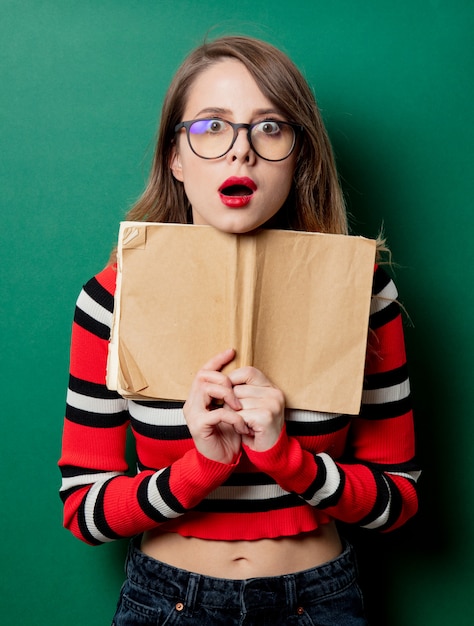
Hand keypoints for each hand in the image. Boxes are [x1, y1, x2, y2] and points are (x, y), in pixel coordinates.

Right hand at [183, 349, 248, 463]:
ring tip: (240, 407)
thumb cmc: (228, 435)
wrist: (221, 461)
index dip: (216, 360)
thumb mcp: (231, 410)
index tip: (231, 352)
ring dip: (228, 395)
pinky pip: (218, 413)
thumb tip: (241, 376)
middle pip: (203, 377)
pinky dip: (234, 417)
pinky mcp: (198, 426)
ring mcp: (192, 415)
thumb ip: (230, 395)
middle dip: (223, 379)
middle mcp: (191, 404)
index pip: (203, 372)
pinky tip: (242, 425)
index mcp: (198, 398)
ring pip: (207, 390)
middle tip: (237, 390)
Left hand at [227, 366, 284, 451]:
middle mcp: (274, 393)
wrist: (270, 452)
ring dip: (234, 416)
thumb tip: (220, 379)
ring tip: (244, 424)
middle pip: (238, 389)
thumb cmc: (256, 428)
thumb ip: (242, 390)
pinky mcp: (266, 416)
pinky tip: (245, 430)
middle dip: (231, 404)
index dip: (234, 380)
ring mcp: (272, 404)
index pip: (248, 371)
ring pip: (236, 403)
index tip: (227, 392)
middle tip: (239, 416)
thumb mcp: (251, 405)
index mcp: (271, 387)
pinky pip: (240, 415)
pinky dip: (238, 424)